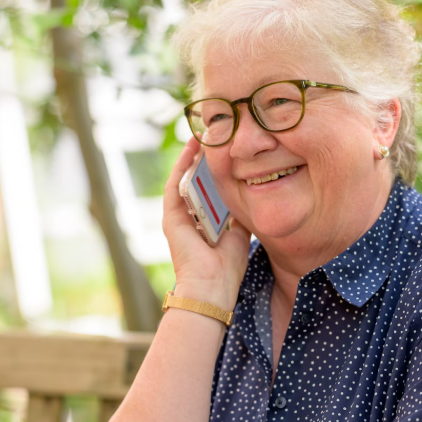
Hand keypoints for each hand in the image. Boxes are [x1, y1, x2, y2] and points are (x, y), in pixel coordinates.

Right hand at [163, 138, 251, 307]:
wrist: (212, 288)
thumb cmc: (226, 269)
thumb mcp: (239, 234)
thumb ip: (239, 215)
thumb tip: (251, 193)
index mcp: (204, 223)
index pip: (210, 190)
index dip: (218, 169)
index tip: (230, 149)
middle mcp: (189, 217)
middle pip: (197, 180)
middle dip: (206, 157)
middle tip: (217, 133)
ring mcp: (177, 216)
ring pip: (185, 178)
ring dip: (193, 155)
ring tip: (205, 133)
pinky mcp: (171, 217)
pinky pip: (176, 185)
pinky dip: (183, 165)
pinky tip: (192, 148)